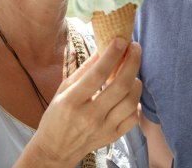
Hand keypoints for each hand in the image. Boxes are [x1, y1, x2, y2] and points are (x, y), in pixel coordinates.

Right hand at [23, 38, 142, 165]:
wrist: (55, 150)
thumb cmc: (57, 116)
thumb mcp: (63, 90)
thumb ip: (84, 70)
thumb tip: (103, 48)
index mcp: (72, 102)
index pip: (97, 74)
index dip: (112, 55)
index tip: (121, 40)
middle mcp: (90, 116)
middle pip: (120, 86)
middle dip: (132, 62)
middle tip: (135, 48)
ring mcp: (103, 128)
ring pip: (131, 101)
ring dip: (136, 81)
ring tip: (132, 71)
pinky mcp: (113, 136)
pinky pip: (134, 118)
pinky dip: (136, 103)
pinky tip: (130, 94)